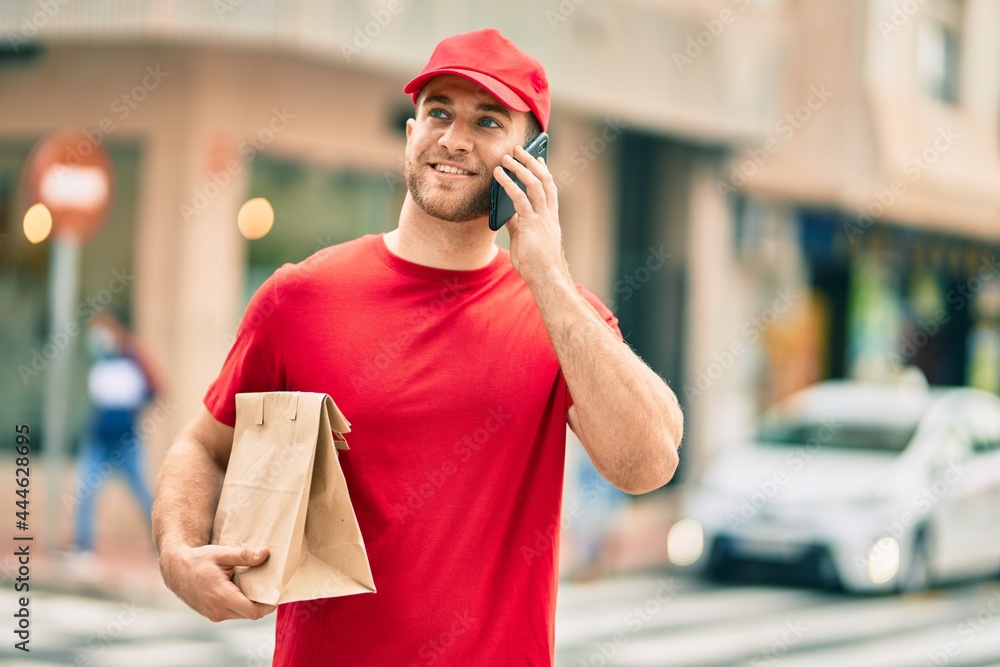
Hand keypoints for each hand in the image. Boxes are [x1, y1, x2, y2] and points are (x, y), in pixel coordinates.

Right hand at [159, 544, 275, 621]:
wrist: (175, 569)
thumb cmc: (198, 560)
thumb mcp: (222, 553)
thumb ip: (244, 555)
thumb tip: (266, 553)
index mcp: (221, 596)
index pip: (252, 611)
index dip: (268, 605)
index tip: (277, 594)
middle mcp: (217, 610)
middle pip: (249, 614)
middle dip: (261, 603)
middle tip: (270, 586)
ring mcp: (213, 614)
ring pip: (241, 614)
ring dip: (250, 604)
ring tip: (255, 586)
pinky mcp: (211, 614)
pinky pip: (232, 613)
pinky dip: (240, 604)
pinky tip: (241, 589)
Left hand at [493, 145, 569, 286]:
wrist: (546, 278)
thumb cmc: (536, 264)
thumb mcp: (525, 239)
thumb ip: (517, 224)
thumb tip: (505, 213)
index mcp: (550, 217)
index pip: (549, 188)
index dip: (543, 172)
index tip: (538, 158)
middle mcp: (549, 214)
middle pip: (543, 179)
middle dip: (530, 162)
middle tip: (519, 149)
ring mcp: (542, 217)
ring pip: (534, 184)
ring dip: (519, 167)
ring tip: (506, 156)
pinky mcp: (531, 223)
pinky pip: (519, 198)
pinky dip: (508, 183)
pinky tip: (498, 175)